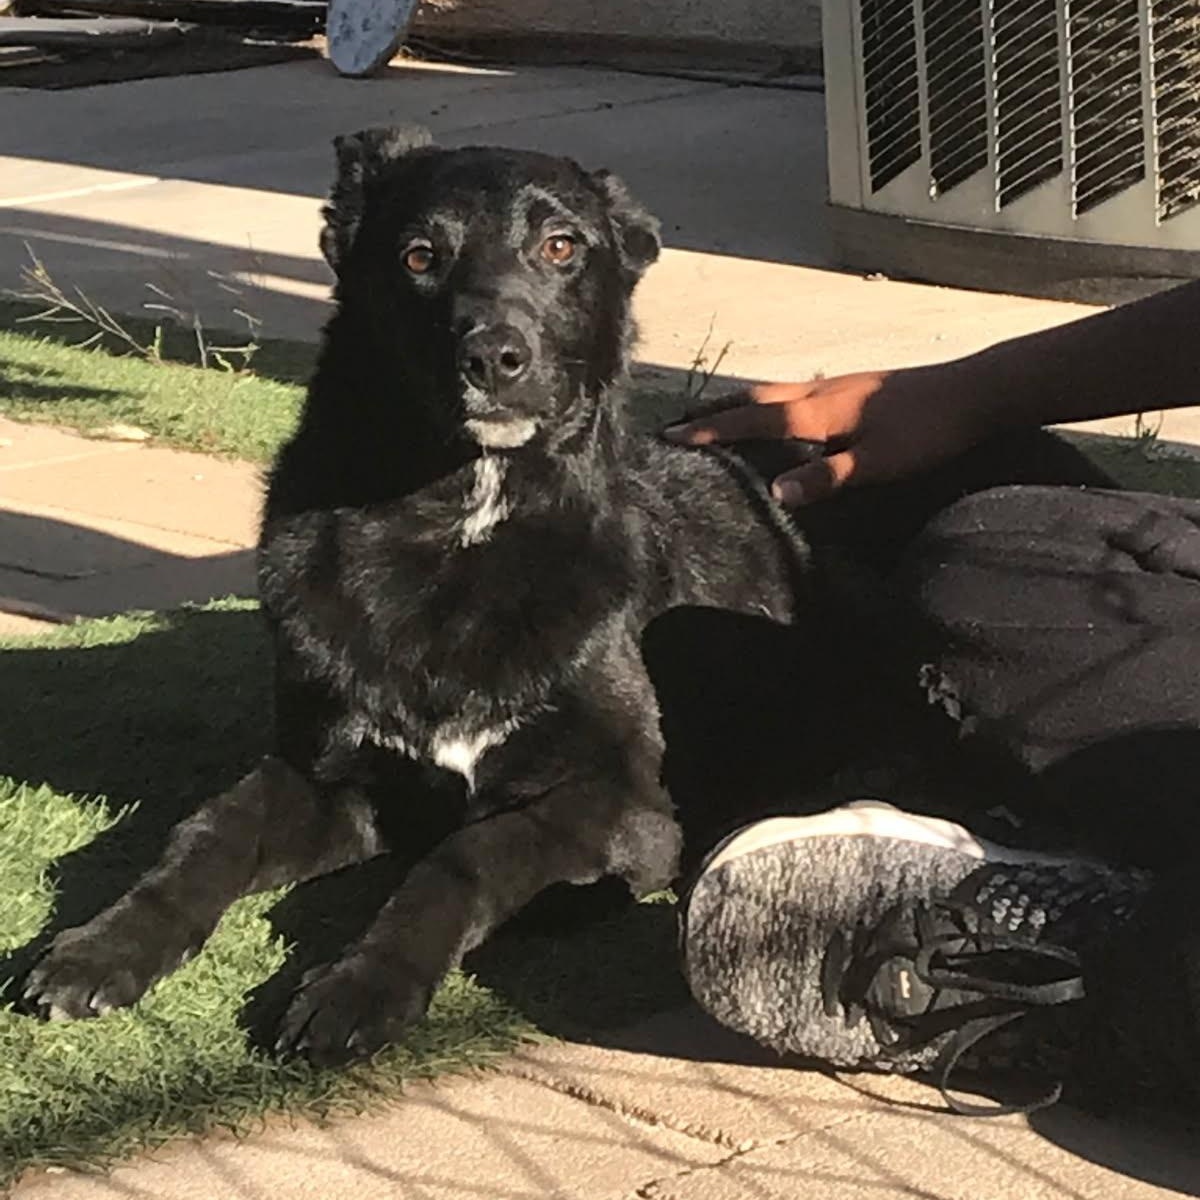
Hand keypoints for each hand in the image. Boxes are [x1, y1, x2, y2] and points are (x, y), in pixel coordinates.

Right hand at [664, 365, 989, 505]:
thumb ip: (825, 477)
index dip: (711, 430)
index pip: (752, 422)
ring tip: (713, 416)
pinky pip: (794, 395)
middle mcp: (820, 392)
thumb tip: (774, 492)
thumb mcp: (876, 464)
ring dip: (738, 404)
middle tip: (679, 422)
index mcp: (819, 411)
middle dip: (714, 411)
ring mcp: (837, 386)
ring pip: (774, 393)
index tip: (672, 436)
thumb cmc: (927, 432)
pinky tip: (776, 416)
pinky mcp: (854, 388)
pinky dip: (768, 404)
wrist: (976, 392)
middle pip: (755, 399)